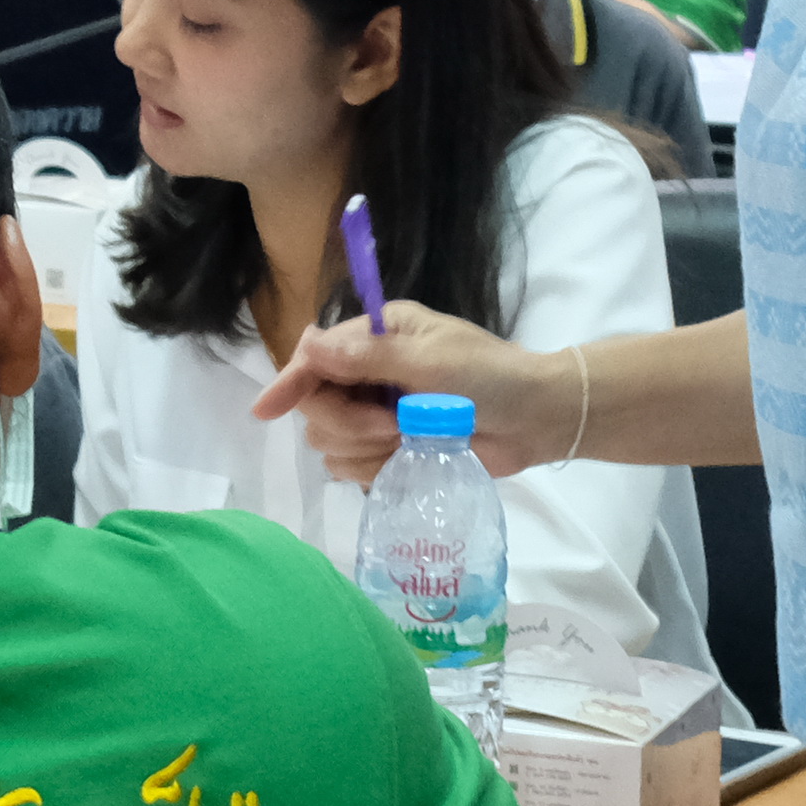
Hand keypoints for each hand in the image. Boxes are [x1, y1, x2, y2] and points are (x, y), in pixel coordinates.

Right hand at [249, 302, 570, 474]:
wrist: (539, 419)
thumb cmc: (491, 377)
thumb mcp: (431, 360)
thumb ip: (368, 358)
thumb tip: (308, 344)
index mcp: (377, 335)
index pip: (313, 357)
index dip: (289, 383)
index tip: (266, 411)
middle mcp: (368, 373)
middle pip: (316, 407)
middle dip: (349, 422)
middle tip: (392, 425)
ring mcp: (376, 414)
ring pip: (330, 443)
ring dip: (368, 448)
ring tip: (411, 440)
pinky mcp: (389, 451)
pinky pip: (353, 469)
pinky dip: (378, 469)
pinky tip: (409, 459)